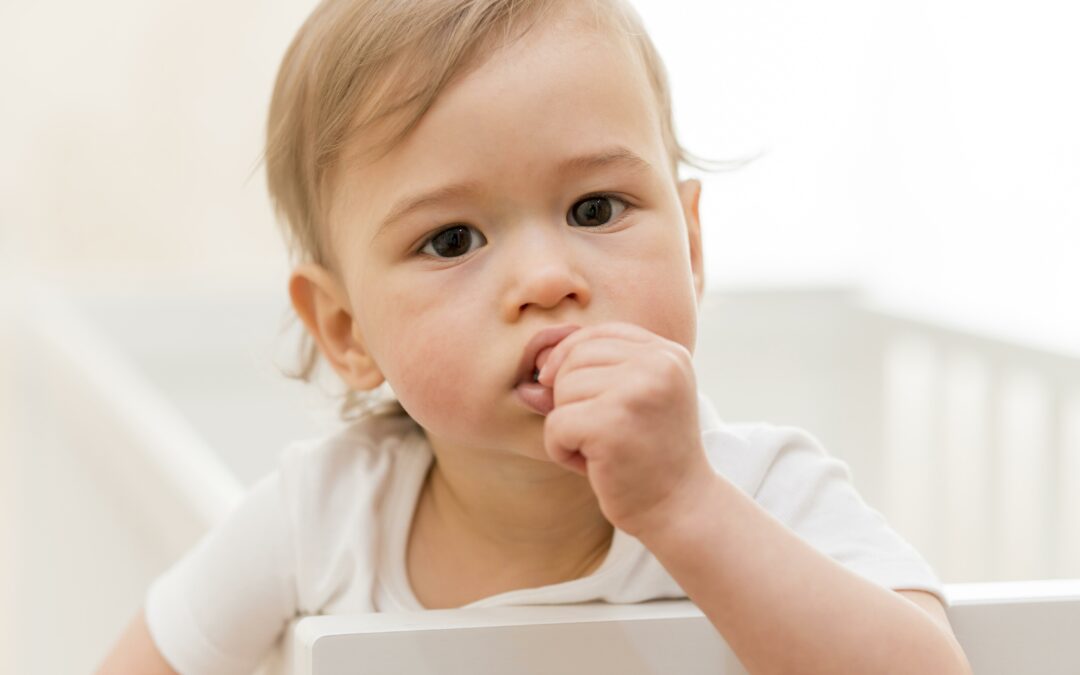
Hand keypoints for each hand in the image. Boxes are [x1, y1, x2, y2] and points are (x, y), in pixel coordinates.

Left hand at [538, 322, 714, 537]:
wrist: (681, 508)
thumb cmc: (649, 457)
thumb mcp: (627, 405)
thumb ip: (586, 381)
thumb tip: (529, 380)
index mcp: (667, 353)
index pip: (598, 334)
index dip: (570, 357)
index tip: (563, 389)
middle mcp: (658, 363)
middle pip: (575, 357)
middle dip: (568, 395)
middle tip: (594, 432)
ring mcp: (637, 390)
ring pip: (562, 389)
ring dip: (565, 425)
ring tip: (596, 449)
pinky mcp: (613, 423)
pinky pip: (556, 424)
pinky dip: (560, 449)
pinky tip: (589, 465)